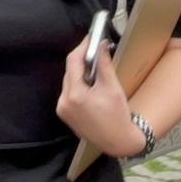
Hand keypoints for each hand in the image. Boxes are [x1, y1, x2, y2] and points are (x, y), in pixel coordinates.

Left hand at [56, 37, 144, 157]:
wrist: (118, 142)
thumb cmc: (118, 116)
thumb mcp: (112, 87)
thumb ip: (104, 64)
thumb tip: (101, 44)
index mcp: (75, 95)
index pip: (73, 62)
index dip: (82, 48)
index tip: (90, 39)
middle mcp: (64, 102)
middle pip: (70, 71)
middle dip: (82, 61)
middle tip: (95, 52)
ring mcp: (62, 109)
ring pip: (69, 81)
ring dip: (80, 73)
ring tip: (96, 72)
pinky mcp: (64, 114)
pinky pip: (69, 92)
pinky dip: (78, 85)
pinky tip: (91, 87)